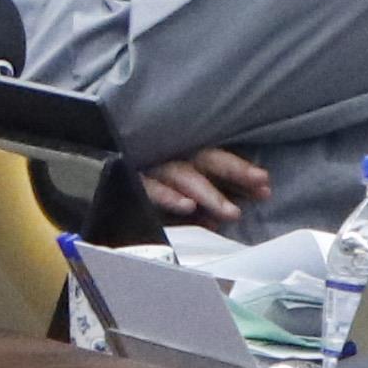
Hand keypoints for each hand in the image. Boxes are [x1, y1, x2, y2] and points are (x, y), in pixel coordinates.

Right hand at [137, 147, 266, 222]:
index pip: (219, 158)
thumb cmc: (155, 186)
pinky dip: (170, 197)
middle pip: (206, 159)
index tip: (266, 182)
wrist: (102, 178)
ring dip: (209, 193)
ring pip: (183, 176)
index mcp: (187, 155)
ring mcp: (152, 168)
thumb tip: (250, 201)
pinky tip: (188, 208)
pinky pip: (152, 189)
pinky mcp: (133, 182)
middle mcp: (172, 157)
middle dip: (234, 172)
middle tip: (260, 186)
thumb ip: (218, 195)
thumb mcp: (191, 189)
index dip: (242, 170)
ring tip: (231, 212)